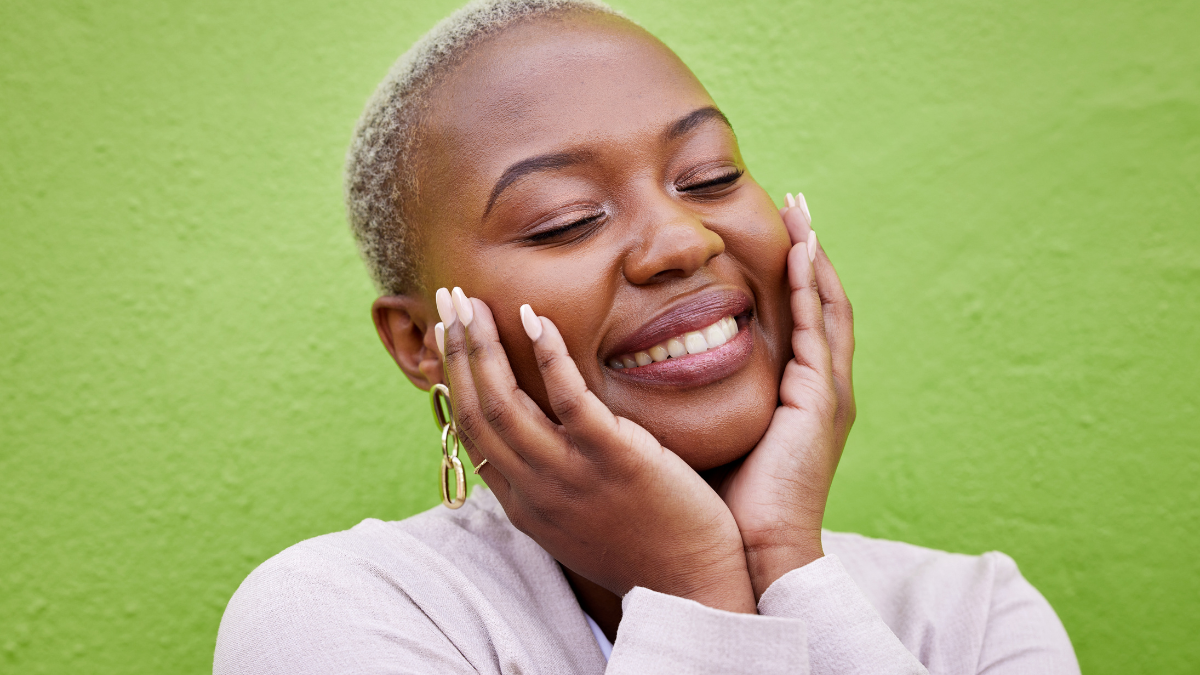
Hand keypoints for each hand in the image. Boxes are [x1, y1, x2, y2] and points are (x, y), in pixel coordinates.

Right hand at [437, 289, 756, 612]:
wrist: (691, 590)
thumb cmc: (643, 549)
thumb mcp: (576, 521)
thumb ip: (549, 481)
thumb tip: (533, 441)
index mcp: (523, 503)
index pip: (471, 432)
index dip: (454, 377)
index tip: (448, 334)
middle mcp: (535, 489)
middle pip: (476, 410)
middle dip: (455, 349)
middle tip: (446, 298)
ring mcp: (571, 474)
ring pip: (505, 402)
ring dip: (484, 344)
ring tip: (473, 300)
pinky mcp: (614, 457)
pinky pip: (567, 398)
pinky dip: (547, 354)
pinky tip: (535, 317)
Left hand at [715, 194, 855, 598]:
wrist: (753, 555)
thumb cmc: (723, 508)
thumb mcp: (709, 438)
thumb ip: (693, 402)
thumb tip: (644, 376)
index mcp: (794, 399)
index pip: (795, 322)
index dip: (786, 277)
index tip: (770, 235)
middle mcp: (818, 389)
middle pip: (819, 303)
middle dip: (808, 252)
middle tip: (795, 203)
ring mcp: (826, 393)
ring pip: (826, 306)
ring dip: (814, 255)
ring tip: (801, 209)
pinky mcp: (821, 400)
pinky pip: (819, 329)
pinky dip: (811, 286)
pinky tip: (799, 250)